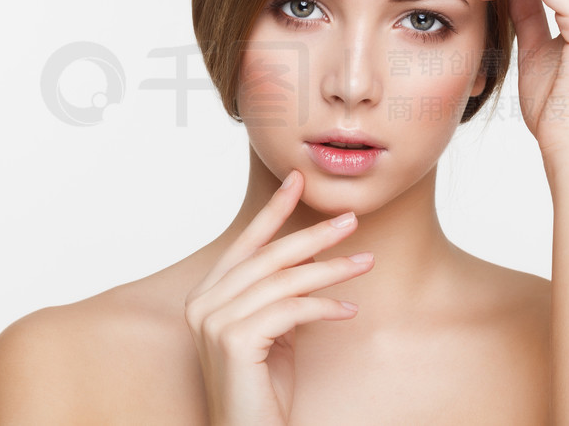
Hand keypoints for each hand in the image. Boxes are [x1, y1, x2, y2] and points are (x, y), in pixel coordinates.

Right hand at [183, 170, 374, 423]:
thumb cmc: (262, 387)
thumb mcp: (274, 330)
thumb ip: (280, 294)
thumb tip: (313, 255)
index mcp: (207, 295)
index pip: (246, 244)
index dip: (273, 210)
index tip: (297, 181)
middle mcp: (202, 303)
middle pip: (268, 256)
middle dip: (313, 234)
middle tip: (351, 220)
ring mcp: (213, 322)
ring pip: (283, 281)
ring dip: (331, 269)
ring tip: (365, 262)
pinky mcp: (233, 340)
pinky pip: (289, 310)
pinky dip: (323, 307)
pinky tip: (348, 312)